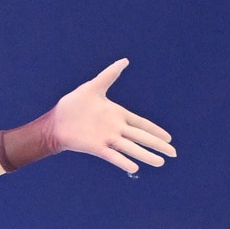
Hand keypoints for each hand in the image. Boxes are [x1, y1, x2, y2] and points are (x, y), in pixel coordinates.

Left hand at [53, 60, 174, 175]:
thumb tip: (125, 60)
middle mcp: (116, 128)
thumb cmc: (73, 105)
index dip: (155, 131)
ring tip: (160, 162)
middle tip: (173, 153)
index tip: (169, 139)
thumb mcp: (93, 87)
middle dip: (158, 145)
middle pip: (141, 137)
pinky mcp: (96, 147)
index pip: (142, 124)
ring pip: (131, 148)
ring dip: (146, 155)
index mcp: (118, 115)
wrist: (56, 121)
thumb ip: (110, 75)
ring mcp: (107, 139)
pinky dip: (123, 161)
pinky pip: (113, 155)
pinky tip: (135, 168)